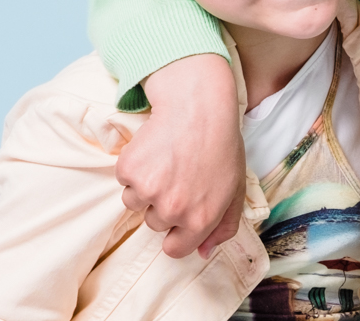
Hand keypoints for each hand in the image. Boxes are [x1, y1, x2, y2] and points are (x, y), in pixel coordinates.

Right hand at [115, 54, 245, 258]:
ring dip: (145, 186)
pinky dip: (134, 167)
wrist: (199, 105)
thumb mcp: (235, 188)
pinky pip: (124, 181)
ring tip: (166, 159)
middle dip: (163, 203)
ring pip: (135, 203)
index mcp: (200, 219)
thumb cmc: (221, 144)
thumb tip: (203, 253)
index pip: (175, 249)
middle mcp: (173, 210)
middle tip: (180, 173)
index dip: (176, 232)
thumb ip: (223, 226)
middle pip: (154, 224)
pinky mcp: (129, 171)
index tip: (178, 214)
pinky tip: (154, 149)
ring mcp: (149, 191)